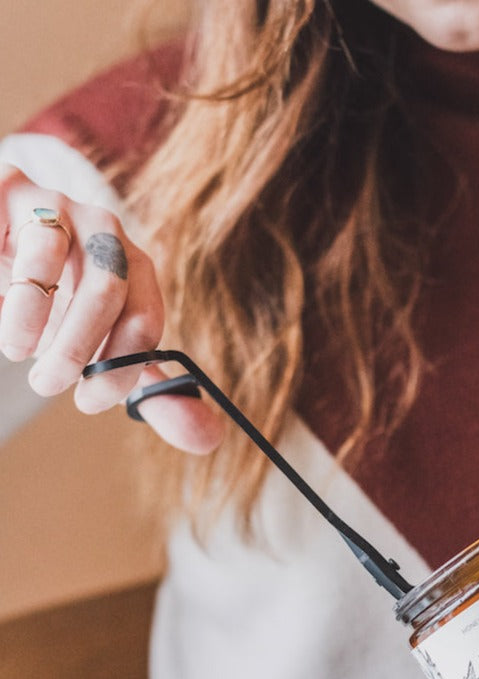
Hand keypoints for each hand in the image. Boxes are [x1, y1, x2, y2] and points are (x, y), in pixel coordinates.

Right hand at [0, 165, 222, 452]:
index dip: (120, 370)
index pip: (145, 320)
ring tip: (15, 351)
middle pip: (106, 289)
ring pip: (48, 255)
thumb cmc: (62, 308)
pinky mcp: (8, 189)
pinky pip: (4, 235)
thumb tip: (210, 441)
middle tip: (48, 385)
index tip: (88, 402)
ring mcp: (55, 204)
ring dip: (31, 316)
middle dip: (76, 349)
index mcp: (137, 269)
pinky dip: (4, 289)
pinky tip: (1, 312)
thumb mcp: (106, 349)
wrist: (5, 241)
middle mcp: (104, 231)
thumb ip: (150, 391)